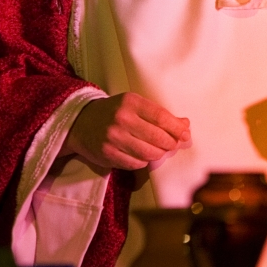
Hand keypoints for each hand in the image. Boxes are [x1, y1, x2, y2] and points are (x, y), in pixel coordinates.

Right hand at [62, 92, 190, 170]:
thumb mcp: (134, 106)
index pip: (161, 117)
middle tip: (174, 144)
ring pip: (149, 153)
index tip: (185, 134)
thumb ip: (159, 115)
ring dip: (158, 154)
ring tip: (159, 150)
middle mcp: (122, 119)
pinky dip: (144, 161)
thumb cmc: (114, 112)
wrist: (80, 122)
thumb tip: (185, 125)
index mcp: (131, 102)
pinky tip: (142, 155)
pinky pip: (136, 163)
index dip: (177, 128)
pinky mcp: (108, 154)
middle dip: (171, 143)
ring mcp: (113, 138)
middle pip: (158, 137)